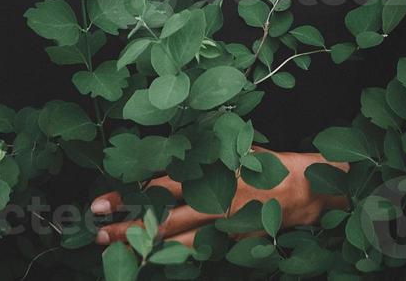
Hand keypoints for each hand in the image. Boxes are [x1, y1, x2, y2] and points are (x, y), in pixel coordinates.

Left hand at [90, 146, 349, 249]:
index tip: (102, 203)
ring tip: (116, 247)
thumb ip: (199, 153)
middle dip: (128, 226)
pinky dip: (176, 254)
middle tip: (98, 230)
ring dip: (145, 244)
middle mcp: (210, 202)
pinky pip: (200, 250)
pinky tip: (157, 258)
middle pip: (161, 219)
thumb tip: (166, 159)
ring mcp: (222, 227)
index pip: (158, 187)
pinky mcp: (234, 244)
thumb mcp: (229, 147)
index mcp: (206, 174)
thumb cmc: (264, 163)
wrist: (307, 190)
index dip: (128, 197)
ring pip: (177, 241)